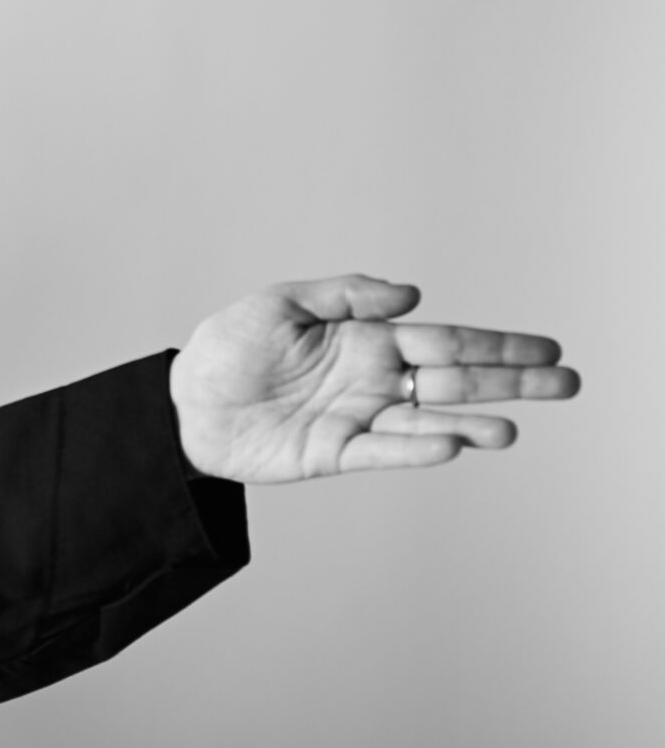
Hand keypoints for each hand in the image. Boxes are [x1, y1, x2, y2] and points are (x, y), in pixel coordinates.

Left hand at [169, 275, 578, 483]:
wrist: (181, 401)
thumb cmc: (227, 349)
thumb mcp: (281, 303)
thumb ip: (347, 294)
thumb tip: (412, 295)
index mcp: (367, 341)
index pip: (446, 342)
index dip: (498, 346)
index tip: (547, 349)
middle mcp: (371, 381)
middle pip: (454, 382)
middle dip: (510, 383)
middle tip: (566, 385)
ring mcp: (354, 419)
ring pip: (426, 421)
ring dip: (470, 424)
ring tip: (511, 429)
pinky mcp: (329, 453)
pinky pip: (380, 452)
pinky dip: (414, 448)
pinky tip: (450, 443)